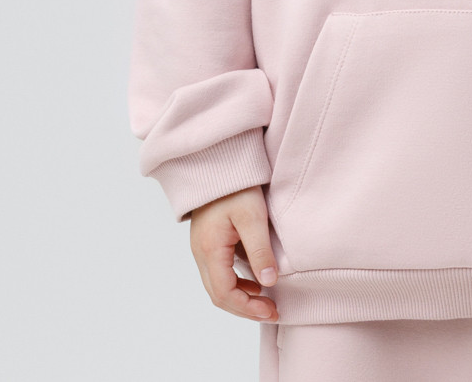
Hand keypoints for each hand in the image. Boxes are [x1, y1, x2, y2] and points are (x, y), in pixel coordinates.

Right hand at [189, 186, 278, 321]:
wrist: (219, 159)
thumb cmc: (237, 184)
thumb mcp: (253, 216)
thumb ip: (260, 251)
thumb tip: (269, 283)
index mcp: (209, 249)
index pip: (224, 294)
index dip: (247, 308)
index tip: (270, 310)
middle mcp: (200, 252)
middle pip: (218, 294)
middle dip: (244, 308)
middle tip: (271, 311)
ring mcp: (201, 247)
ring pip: (217, 284)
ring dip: (240, 297)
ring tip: (266, 300)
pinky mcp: (207, 240)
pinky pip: (218, 271)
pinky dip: (236, 282)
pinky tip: (255, 281)